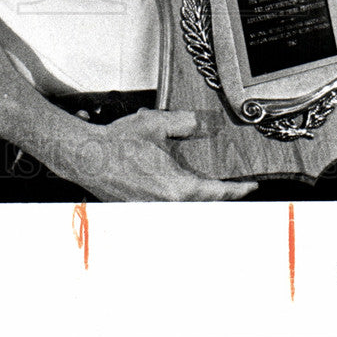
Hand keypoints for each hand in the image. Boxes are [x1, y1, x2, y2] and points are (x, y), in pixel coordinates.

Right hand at [65, 108, 258, 201]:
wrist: (86, 156)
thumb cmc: (118, 142)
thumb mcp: (157, 124)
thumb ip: (187, 124)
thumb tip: (207, 125)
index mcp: (177, 187)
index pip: (217, 194)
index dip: (237, 191)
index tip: (251, 187)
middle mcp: (167, 206)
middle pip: (203, 208)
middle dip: (220, 200)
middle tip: (233, 191)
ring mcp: (151, 212)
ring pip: (185, 213)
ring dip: (198, 204)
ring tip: (208, 192)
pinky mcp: (138, 213)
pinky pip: (166, 212)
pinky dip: (178, 206)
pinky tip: (176, 193)